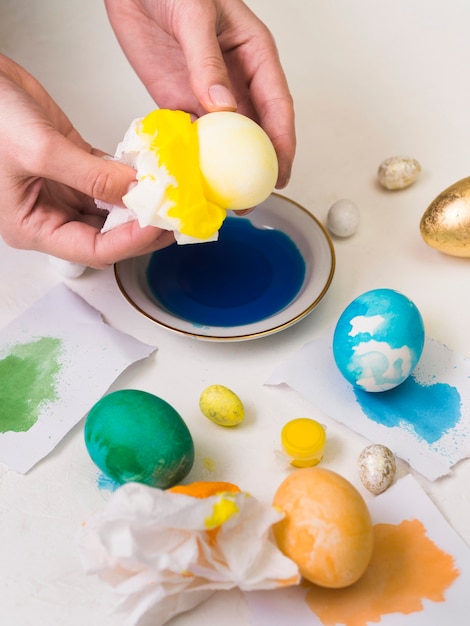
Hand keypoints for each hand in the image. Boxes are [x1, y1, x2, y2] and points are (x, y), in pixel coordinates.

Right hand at [0, 54, 173, 267]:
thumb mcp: (39, 150)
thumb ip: (90, 176)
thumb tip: (135, 192)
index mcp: (34, 227)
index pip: (94, 250)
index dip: (130, 241)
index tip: (159, 224)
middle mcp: (52, 214)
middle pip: (109, 235)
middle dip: (142, 228)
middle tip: (174, 215)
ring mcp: (67, 190)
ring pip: (114, 209)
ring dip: (141, 202)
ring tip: (170, 195)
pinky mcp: (77, 165)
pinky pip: (112, 179)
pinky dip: (132, 176)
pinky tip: (152, 171)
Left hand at [104, 0, 295, 187]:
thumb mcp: (196, 16)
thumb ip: (207, 62)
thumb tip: (222, 107)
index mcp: (255, 57)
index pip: (277, 107)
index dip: (282, 144)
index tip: (280, 174)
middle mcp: (236, 82)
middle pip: (255, 132)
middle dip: (256, 167)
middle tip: (250, 198)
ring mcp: (208, 95)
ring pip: (224, 141)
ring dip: (224, 170)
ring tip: (222, 198)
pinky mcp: (180, 100)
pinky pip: (192, 135)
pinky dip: (194, 157)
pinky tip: (193, 177)